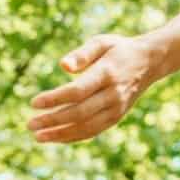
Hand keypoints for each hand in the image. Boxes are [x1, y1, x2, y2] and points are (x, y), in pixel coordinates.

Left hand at [26, 33, 160, 143]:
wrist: (149, 62)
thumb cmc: (118, 49)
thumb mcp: (102, 42)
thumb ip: (82, 53)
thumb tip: (62, 66)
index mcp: (108, 73)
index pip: (78, 91)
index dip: (55, 99)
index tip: (34, 102)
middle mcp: (114, 93)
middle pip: (79, 112)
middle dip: (53, 120)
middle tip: (30, 124)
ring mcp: (117, 108)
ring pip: (86, 126)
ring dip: (60, 134)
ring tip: (37, 136)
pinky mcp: (117, 117)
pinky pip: (93, 131)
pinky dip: (73, 137)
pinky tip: (55, 137)